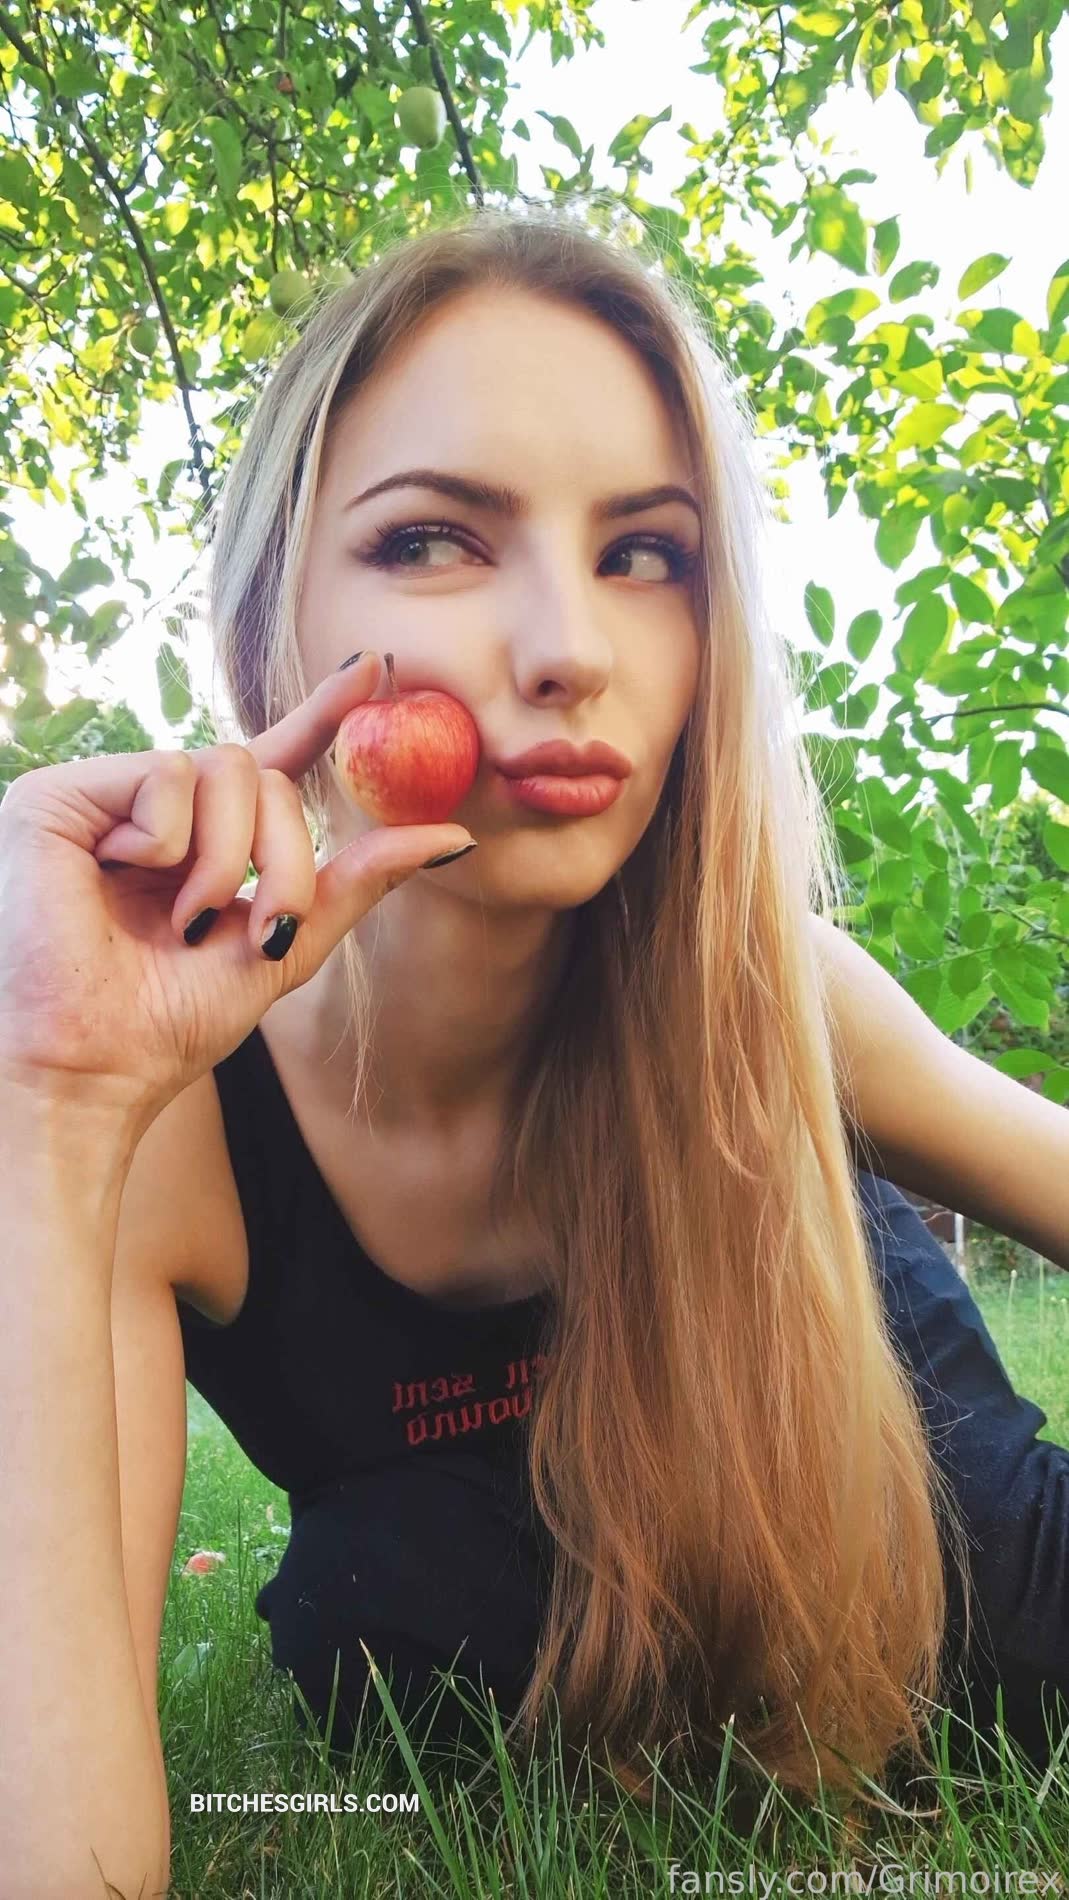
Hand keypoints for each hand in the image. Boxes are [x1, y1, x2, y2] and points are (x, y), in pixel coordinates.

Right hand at [0, 652, 476, 1132]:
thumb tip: (459, 836)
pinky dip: (164, 843)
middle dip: (282, 859)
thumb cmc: (173, 1020)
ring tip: (182, 923)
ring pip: (224, 768)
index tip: (377, 668)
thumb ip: (360, 880)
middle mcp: (155, 809)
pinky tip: (119, 882)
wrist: (98, 1067)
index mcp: (205, 840)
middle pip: (263, 775)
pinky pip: (164, 777)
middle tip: (260, 928)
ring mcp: (105, 797)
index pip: (274, 760)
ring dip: (226, 861)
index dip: (323, 713)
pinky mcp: (58, 795)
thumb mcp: (289, 942)